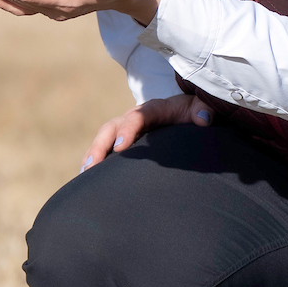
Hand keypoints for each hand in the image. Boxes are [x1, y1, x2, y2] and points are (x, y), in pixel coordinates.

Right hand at [79, 92, 210, 171]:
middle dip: (100, 146)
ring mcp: (126, 127)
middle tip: (92, 166)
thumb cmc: (193, 112)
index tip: (120, 147)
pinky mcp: (124, 139)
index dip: (128, 130)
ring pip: (105, 138)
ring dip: (93, 154)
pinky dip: (95, 159)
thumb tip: (203, 119)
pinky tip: (87, 178)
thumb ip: (203, 110)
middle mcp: (135, 116)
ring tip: (84, 174)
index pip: (139, 116)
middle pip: (112, 127)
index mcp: (154, 109)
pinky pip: (105, 147)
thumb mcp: (200, 108)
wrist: (185, 111)